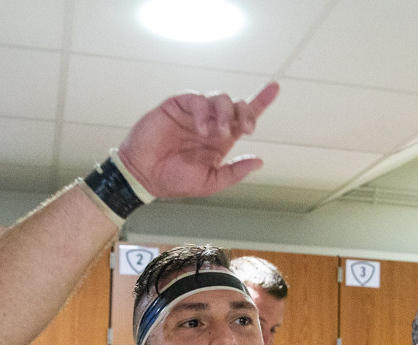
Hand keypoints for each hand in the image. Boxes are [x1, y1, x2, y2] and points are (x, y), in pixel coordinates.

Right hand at [119, 82, 279, 198]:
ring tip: (218, 133)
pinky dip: (203, 111)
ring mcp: (194, 114)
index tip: (274, 88)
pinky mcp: (177, 106)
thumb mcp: (210, 183)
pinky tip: (200, 127)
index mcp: (220, 140)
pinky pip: (196, 98)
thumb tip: (259, 161)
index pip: (244, 118)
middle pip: (237, 105)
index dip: (260, 101)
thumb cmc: (172, 180)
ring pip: (220, 98)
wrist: (143, 176)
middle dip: (247, 113)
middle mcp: (210, 124)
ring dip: (226, 113)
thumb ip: (234, 172)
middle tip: (245, 129)